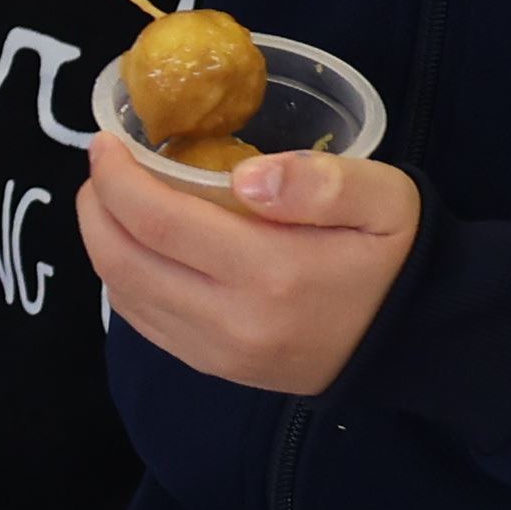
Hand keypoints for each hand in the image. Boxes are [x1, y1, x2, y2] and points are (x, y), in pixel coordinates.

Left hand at [77, 137, 420, 396]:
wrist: (415, 339)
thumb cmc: (395, 255)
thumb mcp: (385, 200)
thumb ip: (322, 182)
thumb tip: (245, 174)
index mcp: (271, 273)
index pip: (158, 222)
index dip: (116, 178)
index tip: (105, 141)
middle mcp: (233, 321)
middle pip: (124, 261)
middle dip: (95, 206)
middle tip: (100, 166)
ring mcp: (220, 353)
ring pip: (125, 296)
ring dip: (102, 241)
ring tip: (110, 198)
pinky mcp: (217, 368)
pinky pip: (145, 323)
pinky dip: (123, 278)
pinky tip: (135, 244)